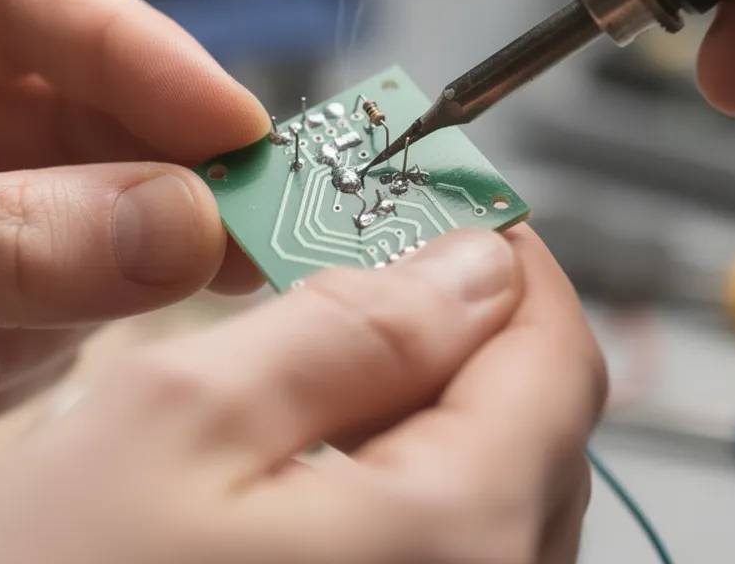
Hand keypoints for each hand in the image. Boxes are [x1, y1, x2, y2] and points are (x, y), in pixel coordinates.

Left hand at [0, 0, 268, 562]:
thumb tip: (185, 225)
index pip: (23, 7)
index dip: (143, 57)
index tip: (239, 132)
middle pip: (79, 121)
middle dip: (136, 199)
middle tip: (229, 252)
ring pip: (82, 231)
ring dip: (42, 313)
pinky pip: (50, 320)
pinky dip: (4, 373)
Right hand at [0, 227, 606, 563]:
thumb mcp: (180, 418)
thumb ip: (349, 330)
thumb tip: (468, 265)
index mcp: (454, 539)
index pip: (554, 353)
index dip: (504, 255)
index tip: (442, 204)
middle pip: (536, 420)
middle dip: (460, 322)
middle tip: (362, 264)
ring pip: (496, 483)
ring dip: (431, 397)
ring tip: (325, 359)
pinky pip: (449, 546)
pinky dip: (405, 476)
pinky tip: (318, 459)